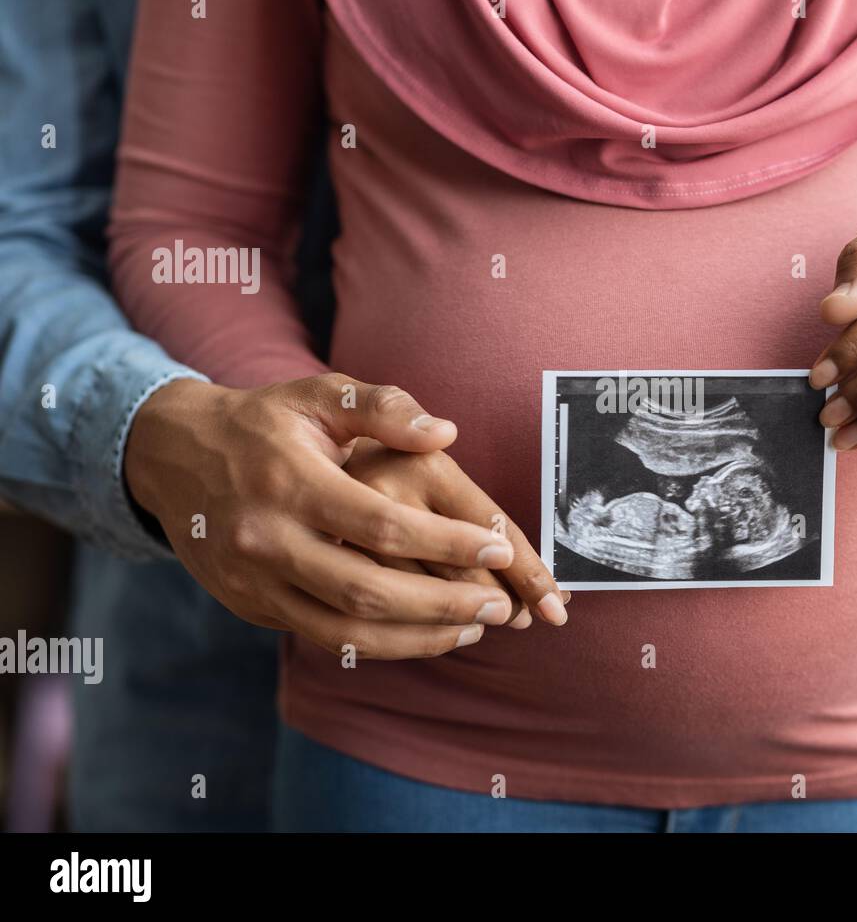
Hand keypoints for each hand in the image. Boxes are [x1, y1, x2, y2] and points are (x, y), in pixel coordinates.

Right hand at [124, 373, 529, 658]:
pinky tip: (425, 634)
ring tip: (474, 628)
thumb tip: (445, 432)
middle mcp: (268, 540)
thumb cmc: (264, 422)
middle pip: (368, 591)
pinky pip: (324, 639)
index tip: (500, 550)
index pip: (383, 526)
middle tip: (500, 606)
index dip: (447, 544)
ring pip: (346, 632)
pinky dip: (381, 644)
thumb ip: (382, 407)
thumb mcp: (318, 395)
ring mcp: (255, 582)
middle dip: (444, 605)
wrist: (173, 456)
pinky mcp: (251, 607)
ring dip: (418, 638)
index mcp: (291, 483)